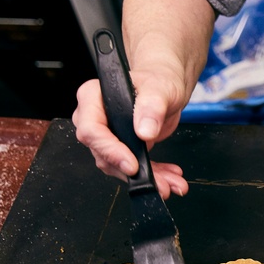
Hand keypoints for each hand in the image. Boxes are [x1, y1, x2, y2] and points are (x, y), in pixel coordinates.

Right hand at [73, 73, 189, 200]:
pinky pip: (132, 167)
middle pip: (104, 153)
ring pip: (119, 165)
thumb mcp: (159, 88)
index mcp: (93, 98)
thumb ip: (152, 106)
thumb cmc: (157, 80)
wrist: (166, 88)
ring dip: (147, 178)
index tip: (132, 165)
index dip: (110, 150)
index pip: (91, 129)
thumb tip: (144, 130)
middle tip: (159, 183)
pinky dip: (153, 174)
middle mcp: (95, 118)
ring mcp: (107, 135)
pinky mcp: (121, 147)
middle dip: (132, 172)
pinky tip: (169, 177)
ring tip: (172, 183)